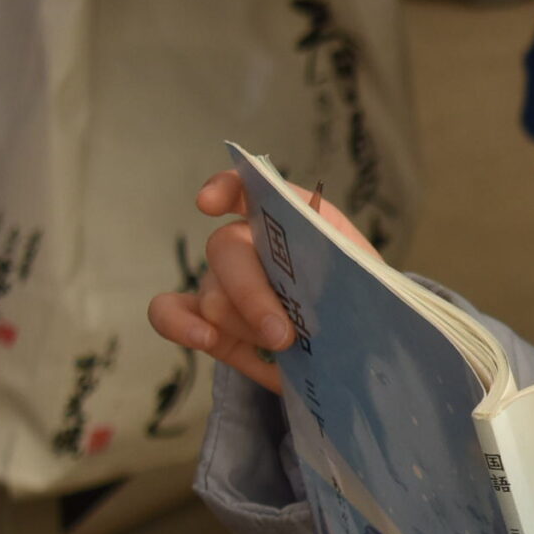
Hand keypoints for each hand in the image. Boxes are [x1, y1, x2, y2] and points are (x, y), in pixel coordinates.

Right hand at [146, 171, 371, 396]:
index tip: (208, 203)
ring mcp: (220, 282)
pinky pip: (168, 313)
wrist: (353, 337)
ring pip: (212, 296)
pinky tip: (205, 338)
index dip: (225, 188)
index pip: (246, 187)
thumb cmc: (356, 296)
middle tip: (284, 334)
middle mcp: (245, 243)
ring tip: (281, 347)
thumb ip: (345, 268)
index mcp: (287, 220)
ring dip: (246, 325)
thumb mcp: (365, 273)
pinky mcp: (206, 322)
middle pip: (225, 251)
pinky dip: (181, 325)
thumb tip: (335, 290)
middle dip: (252, 295)